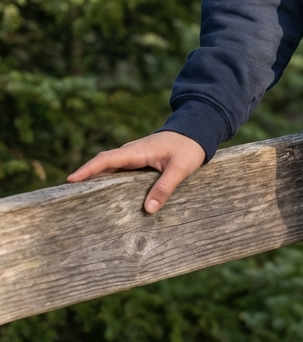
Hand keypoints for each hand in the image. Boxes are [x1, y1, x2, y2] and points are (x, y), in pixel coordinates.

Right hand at [67, 131, 205, 213]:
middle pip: (103, 165)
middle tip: (67, 196)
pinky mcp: (138, 161)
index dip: (88, 170)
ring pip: (109, 168)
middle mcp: (131, 152)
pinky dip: (108, 180)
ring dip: (95, 180)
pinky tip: (104, 195)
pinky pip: (118, 170)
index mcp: (137, 151)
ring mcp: (133, 156)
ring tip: (79, 199)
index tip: (70, 180)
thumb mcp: (180, 168)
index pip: (107, 159)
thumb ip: (165, 187)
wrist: (196, 131)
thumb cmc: (189, 148)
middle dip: (85, 177)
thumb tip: (148, 210)